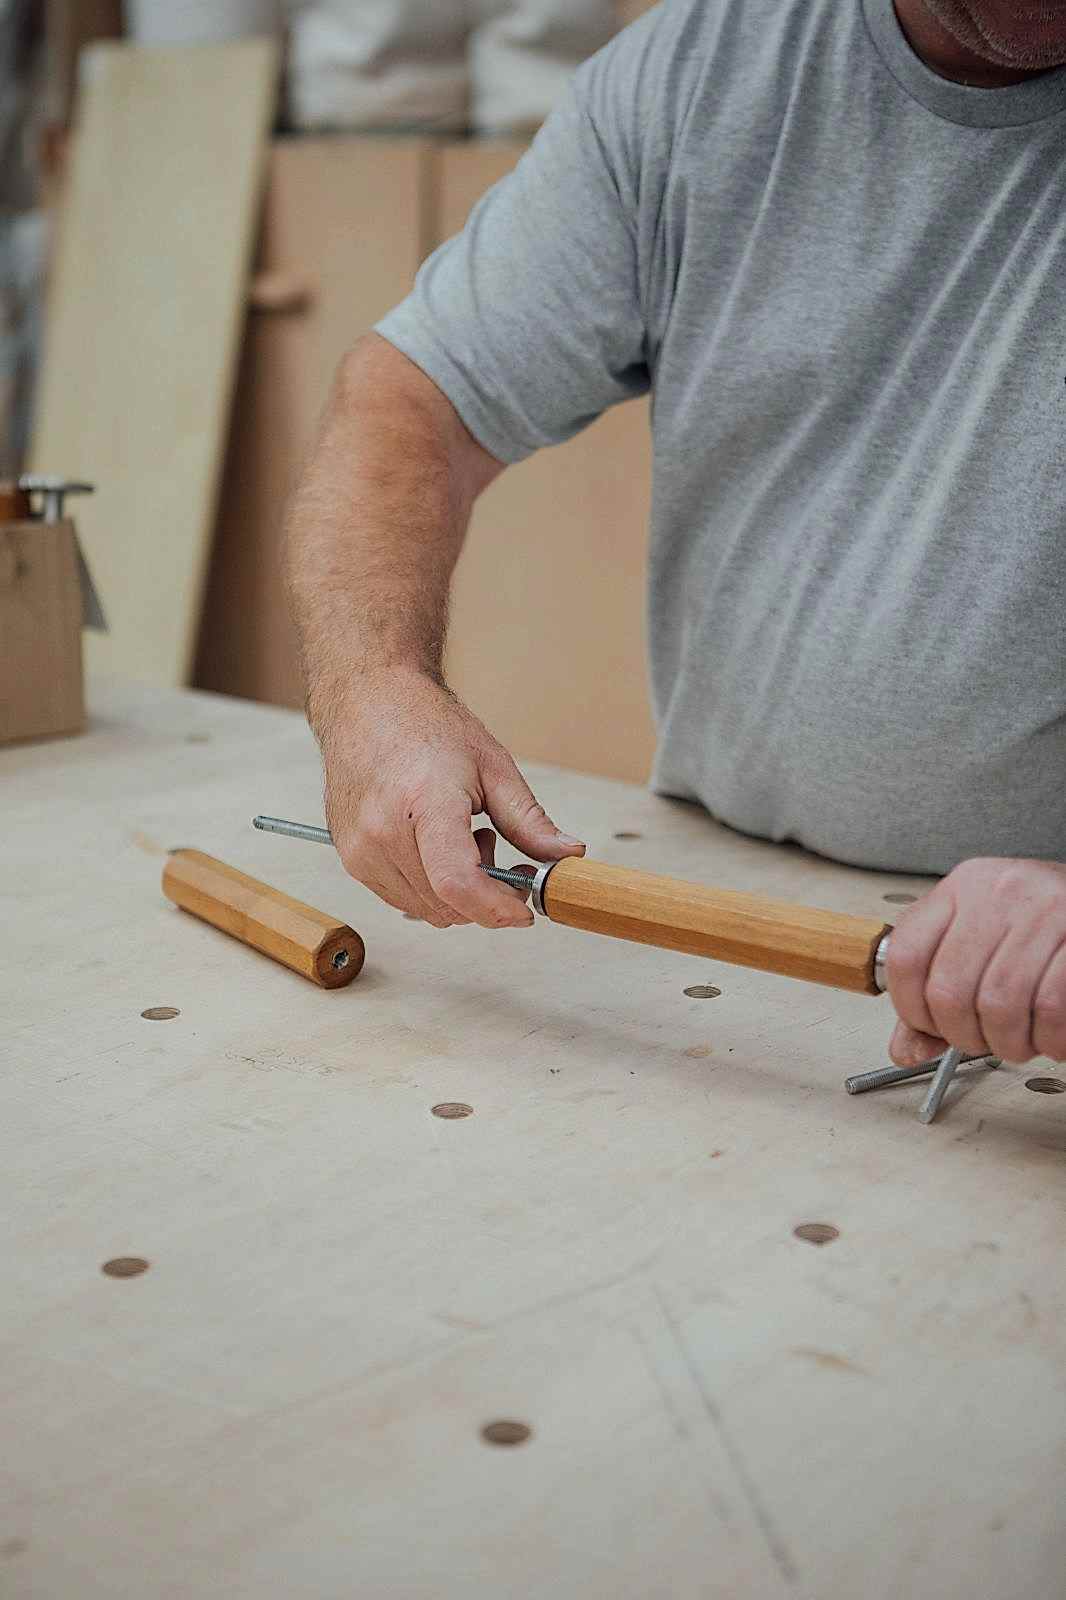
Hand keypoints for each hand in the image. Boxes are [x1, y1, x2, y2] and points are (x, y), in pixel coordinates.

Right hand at [319, 668, 584, 928]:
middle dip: (485, 895)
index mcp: (425, 802)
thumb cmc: (425, 725)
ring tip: (462, 838)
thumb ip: (530, 821)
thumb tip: (568, 855)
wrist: (367, 702)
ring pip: (426, 910)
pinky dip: (429, 887)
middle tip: (497, 849)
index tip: (522, 911)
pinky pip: (401, 898)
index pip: (458, 883)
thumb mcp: (492, 766)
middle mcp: (383, 831)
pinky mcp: (350, 858)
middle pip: (447, 904)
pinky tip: (434, 845)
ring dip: (456, 893)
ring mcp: (360, 848)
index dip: (497, 908)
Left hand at [885, 858, 1065, 1065]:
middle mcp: (996, 892)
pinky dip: (1048, 1038)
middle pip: (949, 991)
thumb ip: (936, 988)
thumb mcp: (978, 937)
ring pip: (999, 1005)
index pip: (906, 957)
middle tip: (983, 1041)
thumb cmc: (1038, 921)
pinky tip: (1050, 1035)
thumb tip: (908, 1050)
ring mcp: (1041, 912)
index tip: (930, 1027)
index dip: (911, 1009)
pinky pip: (1050, 1008)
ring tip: (1020, 1040)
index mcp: (960, 889)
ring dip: (1008, 1043)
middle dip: (963, 1036)